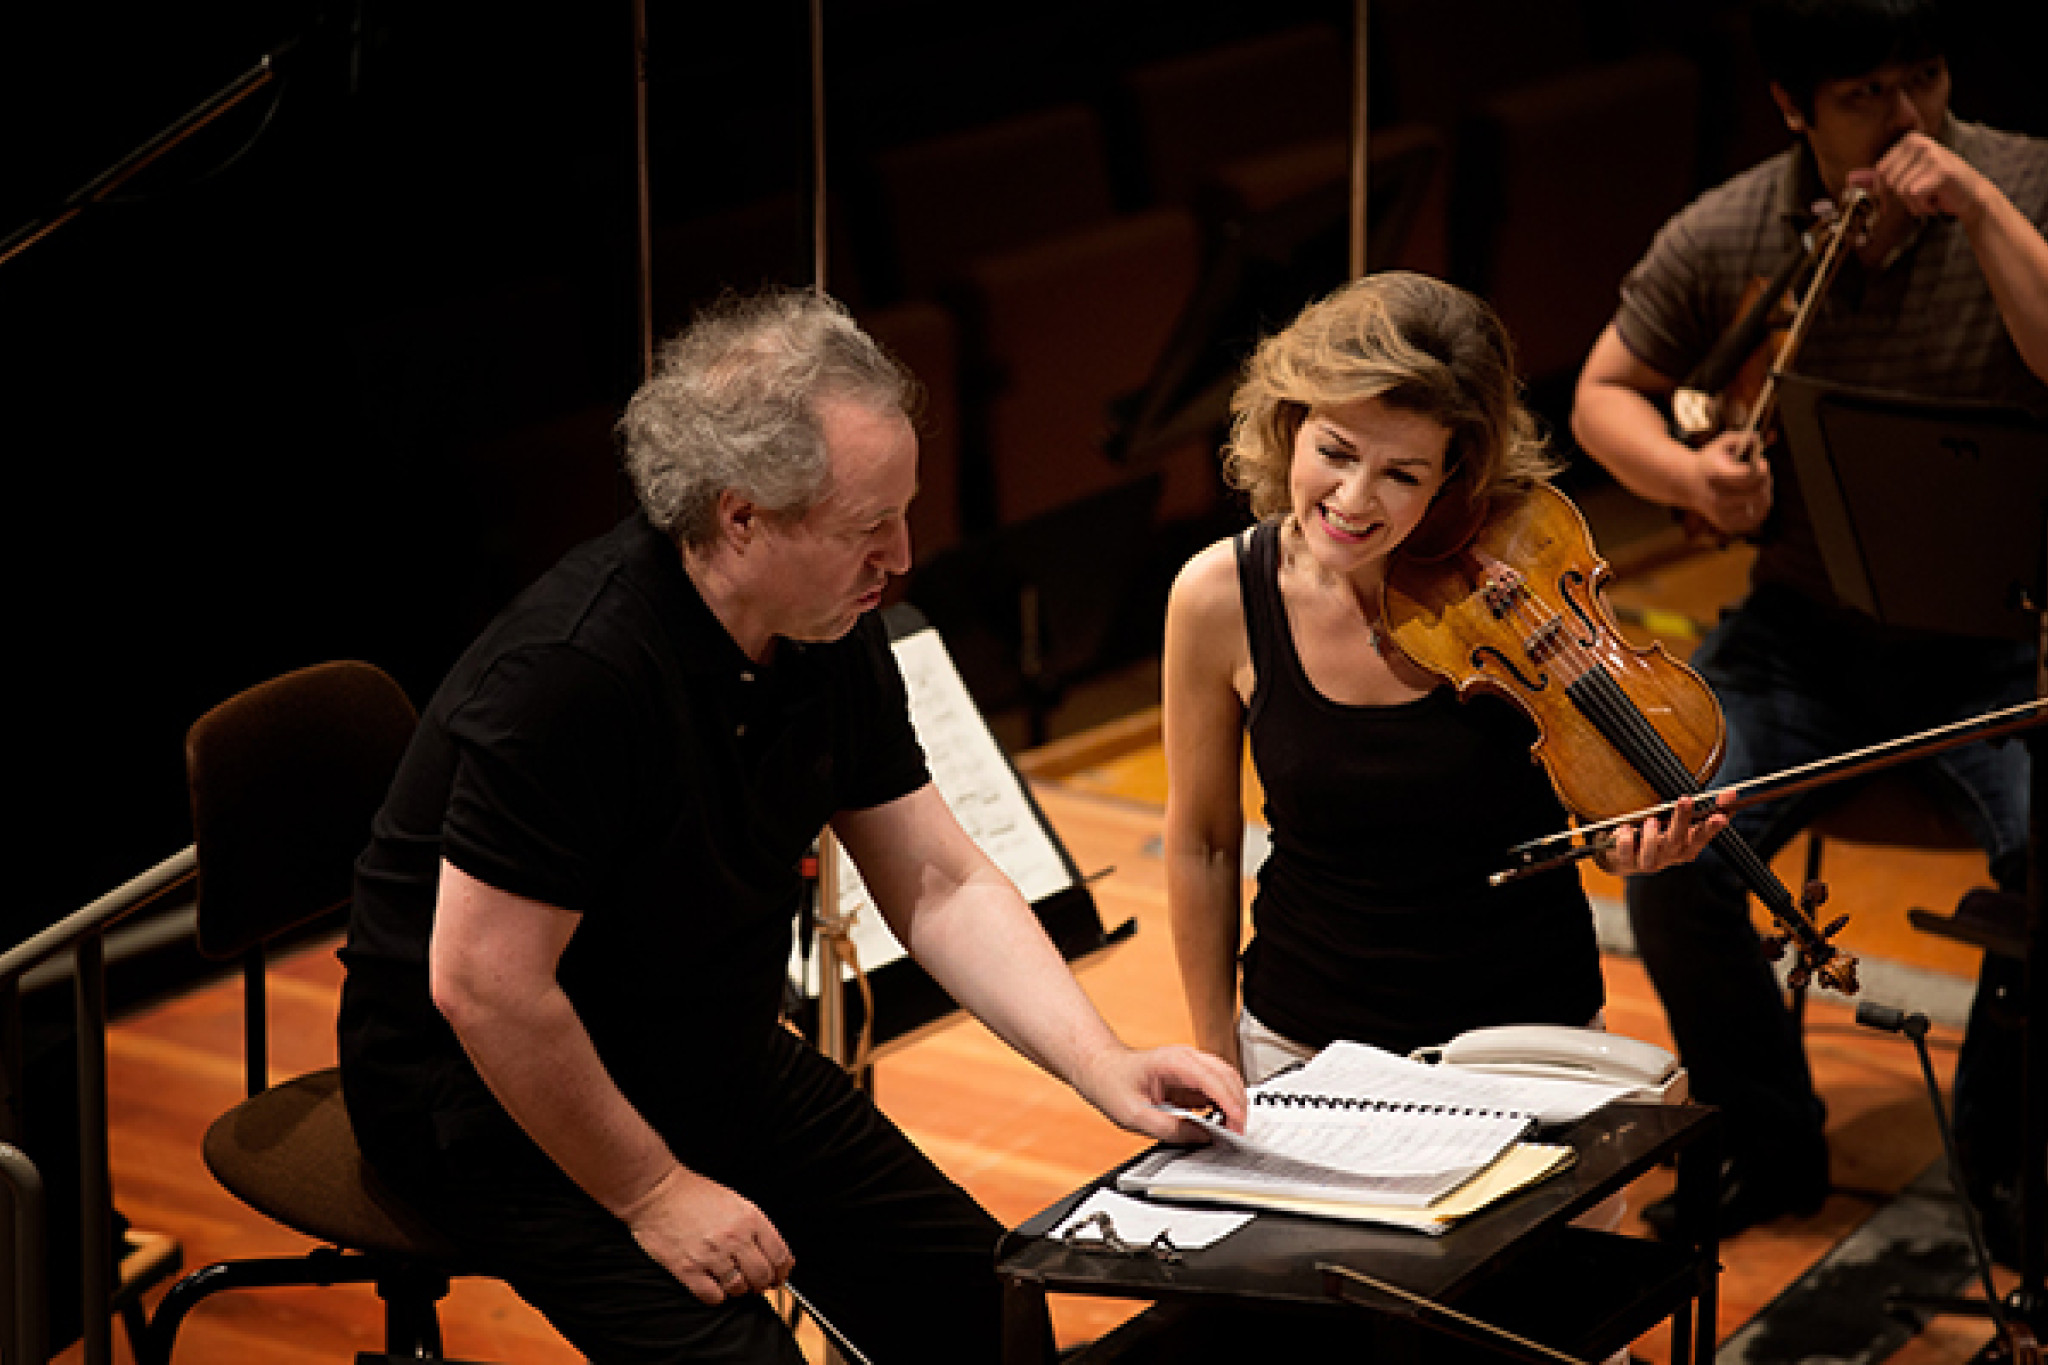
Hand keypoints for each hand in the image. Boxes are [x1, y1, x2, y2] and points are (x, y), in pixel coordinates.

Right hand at [617, 1165, 794, 1304]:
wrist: (658, 1192)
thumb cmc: (694, 1195)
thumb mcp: (736, 1201)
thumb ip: (755, 1227)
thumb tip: (773, 1255)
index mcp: (750, 1218)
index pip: (780, 1255)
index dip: (782, 1271)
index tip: (779, 1276)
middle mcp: (734, 1238)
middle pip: (762, 1276)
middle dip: (762, 1284)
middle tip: (755, 1283)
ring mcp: (711, 1255)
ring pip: (739, 1288)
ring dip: (738, 1290)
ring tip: (732, 1282)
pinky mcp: (688, 1269)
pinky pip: (712, 1296)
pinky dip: (716, 1296)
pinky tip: (713, 1286)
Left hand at [1073, 1043, 1248, 1141]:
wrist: (1100, 1068)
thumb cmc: (1112, 1083)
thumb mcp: (1134, 1115)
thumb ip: (1168, 1128)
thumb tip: (1200, 1137)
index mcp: (1174, 1062)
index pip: (1213, 1080)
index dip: (1229, 1103)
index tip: (1236, 1126)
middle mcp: (1187, 1058)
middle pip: (1227, 1077)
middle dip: (1238, 1106)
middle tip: (1237, 1135)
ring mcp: (1191, 1065)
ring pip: (1227, 1080)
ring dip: (1234, 1104)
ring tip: (1231, 1132)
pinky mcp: (1191, 1076)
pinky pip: (1217, 1088)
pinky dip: (1224, 1104)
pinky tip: (1220, 1122)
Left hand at [1597, 791, 1728, 875]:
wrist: (1622, 857)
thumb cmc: (1655, 834)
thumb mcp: (1677, 821)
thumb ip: (1697, 809)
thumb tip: (1730, 793)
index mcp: (1685, 847)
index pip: (1703, 836)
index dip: (1713, 825)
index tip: (1721, 812)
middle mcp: (1669, 857)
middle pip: (1679, 842)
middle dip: (1683, 820)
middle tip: (1685, 799)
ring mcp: (1647, 862)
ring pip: (1654, 854)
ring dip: (1653, 836)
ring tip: (1651, 820)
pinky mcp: (1625, 863)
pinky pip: (1626, 855)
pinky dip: (1625, 841)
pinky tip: (1624, 828)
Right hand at [1692, 430, 1771, 536]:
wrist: (1688, 484)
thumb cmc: (1710, 462)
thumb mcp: (1721, 444)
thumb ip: (1742, 438)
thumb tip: (1758, 439)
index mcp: (1716, 475)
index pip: (1751, 476)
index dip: (1763, 468)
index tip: (1761, 463)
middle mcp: (1717, 497)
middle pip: (1759, 492)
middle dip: (1766, 481)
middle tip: (1762, 475)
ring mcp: (1722, 514)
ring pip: (1761, 507)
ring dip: (1766, 494)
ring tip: (1760, 486)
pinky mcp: (1726, 525)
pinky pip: (1755, 520)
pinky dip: (1760, 509)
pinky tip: (1755, 499)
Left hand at [1861, 134, 1988, 225]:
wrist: (1972, 196)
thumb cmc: (1937, 188)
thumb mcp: (1908, 178)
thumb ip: (1881, 178)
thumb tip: (1850, 180)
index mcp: (1909, 141)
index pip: (1879, 171)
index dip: (1882, 191)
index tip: (1895, 201)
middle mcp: (1920, 143)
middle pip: (1888, 180)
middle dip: (1901, 197)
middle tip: (1920, 197)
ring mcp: (1931, 154)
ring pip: (1900, 189)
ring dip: (1913, 202)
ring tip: (1930, 197)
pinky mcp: (1940, 170)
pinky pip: (1912, 194)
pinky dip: (1922, 205)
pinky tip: (1936, 201)